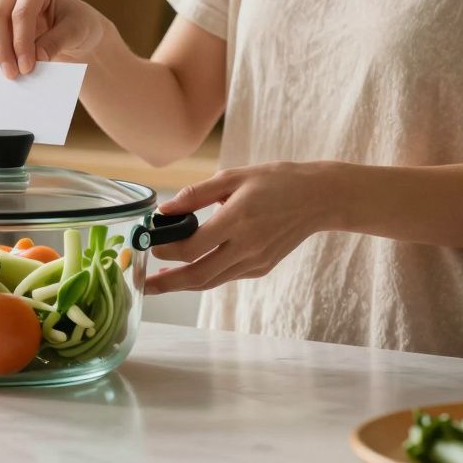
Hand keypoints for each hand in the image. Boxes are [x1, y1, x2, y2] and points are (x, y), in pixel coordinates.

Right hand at [0, 0, 107, 78]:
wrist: (69, 29)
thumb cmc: (76, 25)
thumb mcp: (78, 32)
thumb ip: (58, 41)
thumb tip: (37, 56)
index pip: (21, 13)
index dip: (21, 43)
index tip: (27, 68)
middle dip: (1, 49)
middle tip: (12, 75)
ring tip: (4, 72)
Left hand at [145, 162, 344, 294]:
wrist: (319, 198)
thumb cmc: (274, 181)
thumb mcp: (233, 177)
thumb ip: (196, 195)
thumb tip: (164, 210)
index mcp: (237, 220)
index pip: (192, 247)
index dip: (167, 250)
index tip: (150, 244)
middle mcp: (246, 246)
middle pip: (198, 275)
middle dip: (167, 283)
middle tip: (143, 285)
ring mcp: (256, 260)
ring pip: (212, 281)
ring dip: (183, 284)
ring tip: (159, 284)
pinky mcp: (262, 267)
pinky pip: (227, 276)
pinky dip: (205, 276)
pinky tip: (190, 270)